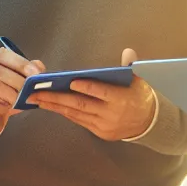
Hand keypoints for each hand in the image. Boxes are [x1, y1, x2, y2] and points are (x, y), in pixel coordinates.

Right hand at [0, 47, 45, 141]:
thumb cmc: (3, 98)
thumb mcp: (18, 83)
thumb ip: (28, 73)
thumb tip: (39, 68)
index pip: (2, 54)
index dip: (20, 63)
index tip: (36, 73)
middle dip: (18, 80)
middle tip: (32, 90)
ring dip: (12, 94)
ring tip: (22, 100)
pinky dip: (3, 106)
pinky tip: (9, 109)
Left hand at [28, 49, 155, 141]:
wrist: (149, 122)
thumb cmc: (140, 96)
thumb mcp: (140, 80)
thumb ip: (131, 66)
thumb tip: (128, 52)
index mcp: (121, 99)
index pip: (102, 93)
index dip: (87, 88)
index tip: (71, 82)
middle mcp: (111, 114)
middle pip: (81, 105)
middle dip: (57, 98)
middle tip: (37, 93)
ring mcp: (104, 125)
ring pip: (76, 114)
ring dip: (56, 106)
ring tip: (38, 99)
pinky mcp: (100, 132)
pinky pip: (79, 121)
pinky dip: (66, 112)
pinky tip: (53, 106)